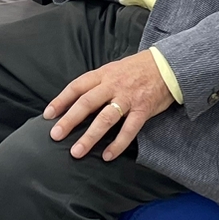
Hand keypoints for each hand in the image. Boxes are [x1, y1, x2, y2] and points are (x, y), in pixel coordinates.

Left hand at [44, 51, 174, 160]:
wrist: (170, 64)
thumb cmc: (140, 68)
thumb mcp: (116, 68)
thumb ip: (99, 83)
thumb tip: (79, 100)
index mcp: (105, 74)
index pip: (77, 86)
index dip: (61, 100)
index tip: (48, 115)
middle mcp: (114, 85)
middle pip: (87, 103)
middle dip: (69, 120)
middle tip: (55, 136)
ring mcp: (129, 97)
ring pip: (105, 118)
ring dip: (89, 136)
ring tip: (76, 152)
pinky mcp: (143, 108)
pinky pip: (129, 129)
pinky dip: (118, 143)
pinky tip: (107, 156)